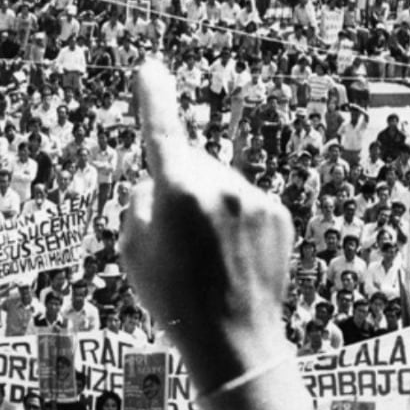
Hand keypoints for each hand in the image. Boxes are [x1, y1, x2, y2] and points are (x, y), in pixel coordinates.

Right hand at [120, 60, 291, 385]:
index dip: (153, 97)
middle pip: (190, 166)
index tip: (149, 68)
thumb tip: (153, 184)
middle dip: (178, 187)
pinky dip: (236, 222)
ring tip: (206, 259)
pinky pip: (246, 204)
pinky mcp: (278, 214)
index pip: (161, 131)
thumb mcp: (131, 254)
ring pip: (220, 185)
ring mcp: (254, 198)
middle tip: (173, 241)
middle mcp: (220, 184)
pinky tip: (232, 259)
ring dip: (208, 208)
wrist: (235, 341)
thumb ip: (137, 206)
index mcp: (177, 190)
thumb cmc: (174, 300)